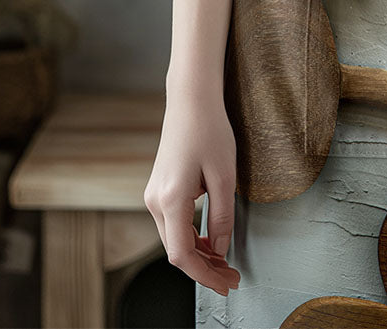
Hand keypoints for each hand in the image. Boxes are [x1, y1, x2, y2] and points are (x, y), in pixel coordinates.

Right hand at [144, 86, 240, 296]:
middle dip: (205, 269)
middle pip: (177, 251)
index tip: (227, 285)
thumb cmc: (210, 131)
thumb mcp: (225, 175)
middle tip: (233, 278)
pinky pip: (173, 224)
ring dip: (199, 255)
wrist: (191, 101)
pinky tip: (211, 242)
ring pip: (174, 239)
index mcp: (170, 200)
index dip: (205, 275)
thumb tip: (221, 250)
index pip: (183, 255)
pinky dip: (192, 238)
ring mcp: (153, 196)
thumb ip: (222, 216)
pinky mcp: (159, 190)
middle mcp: (154, 202)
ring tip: (226, 264)